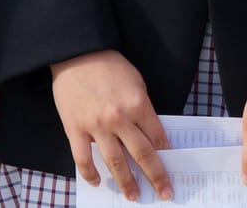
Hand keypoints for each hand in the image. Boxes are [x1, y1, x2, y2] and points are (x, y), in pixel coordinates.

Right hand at [50, 50, 171, 200]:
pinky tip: (98, 182)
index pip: (157, 137)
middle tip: (164, 194)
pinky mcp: (74, 129)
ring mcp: (96, 126)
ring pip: (115, 162)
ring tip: (133, 197)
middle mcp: (119, 118)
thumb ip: (142, 109)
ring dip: (126, 182)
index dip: (166, 155)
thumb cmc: (109, 66)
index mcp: (138, 104)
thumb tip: (151, 136)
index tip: (172, 169)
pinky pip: (83, 159)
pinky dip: (90, 174)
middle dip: (155, 177)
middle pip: (142, 155)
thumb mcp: (136, 82)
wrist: (76, 53)